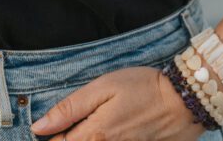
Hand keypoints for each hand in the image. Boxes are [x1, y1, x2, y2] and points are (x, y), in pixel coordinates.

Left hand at [29, 64, 205, 140]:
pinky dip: (100, 140)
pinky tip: (103, 130)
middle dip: (64, 139)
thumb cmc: (142, 88)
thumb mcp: (103, 87)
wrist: (183, 102)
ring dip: (81, 138)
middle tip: (64, 127)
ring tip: (89, 125)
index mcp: (94, 136)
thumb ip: (70, 108)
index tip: (41, 129)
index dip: (48, 138)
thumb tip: (39, 127)